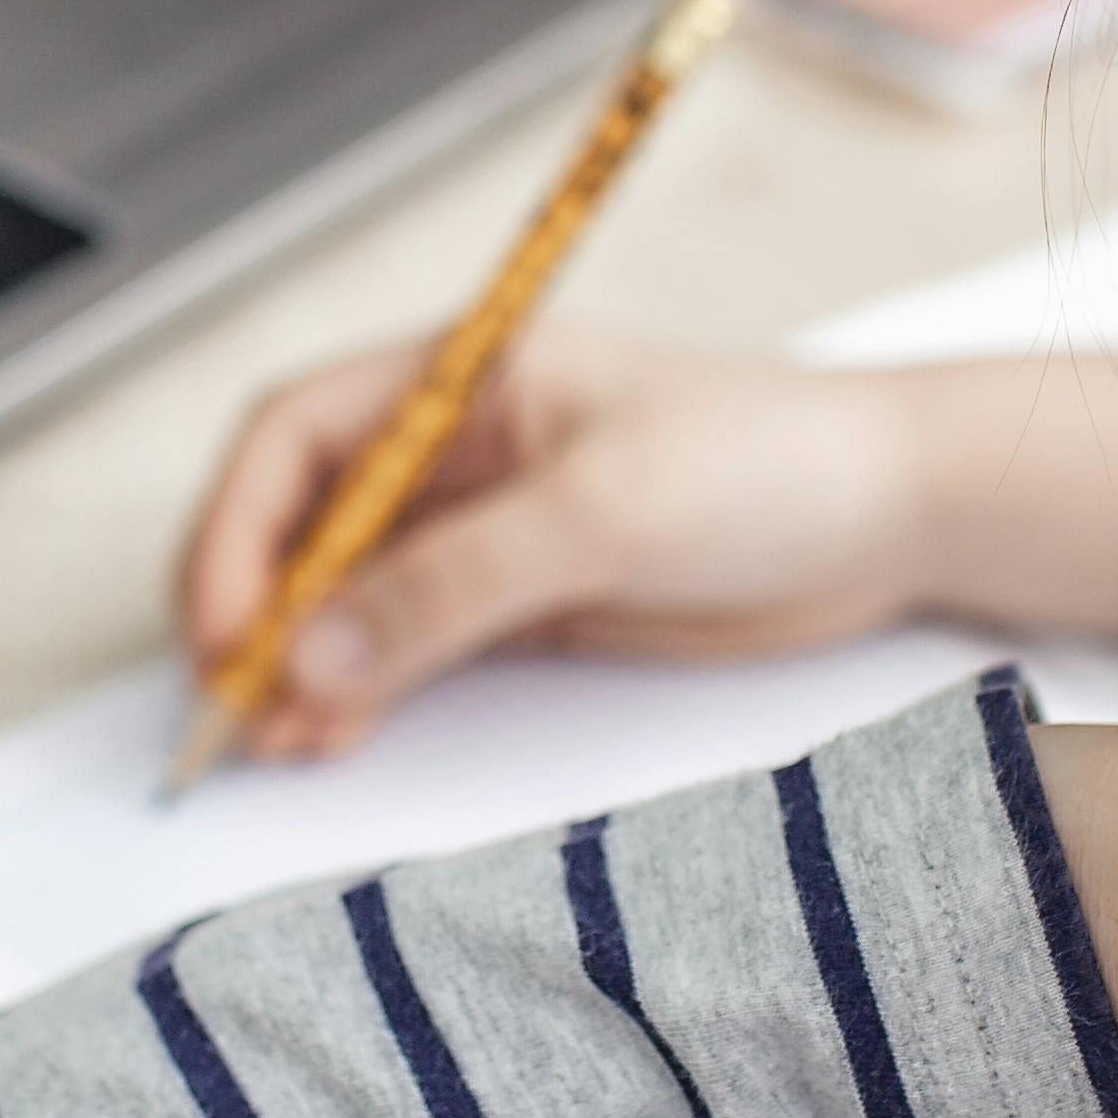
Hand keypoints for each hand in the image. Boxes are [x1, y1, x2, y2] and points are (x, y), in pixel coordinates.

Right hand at [178, 334, 969, 762]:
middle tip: (238, 706)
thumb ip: (454, 581)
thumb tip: (313, 649)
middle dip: (254, 610)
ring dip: (300, 664)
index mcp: (456, 377)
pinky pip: (403, 646)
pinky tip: (335, 734)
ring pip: (341, 596)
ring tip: (283, 740)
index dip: (236, 530)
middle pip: (297, 522)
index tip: (228, 627)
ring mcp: (480, 530)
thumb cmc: (767, 462)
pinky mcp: (518, 602)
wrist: (888, 516)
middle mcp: (450, 450)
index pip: (293, 439)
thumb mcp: (603, 512)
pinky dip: (357, 690)